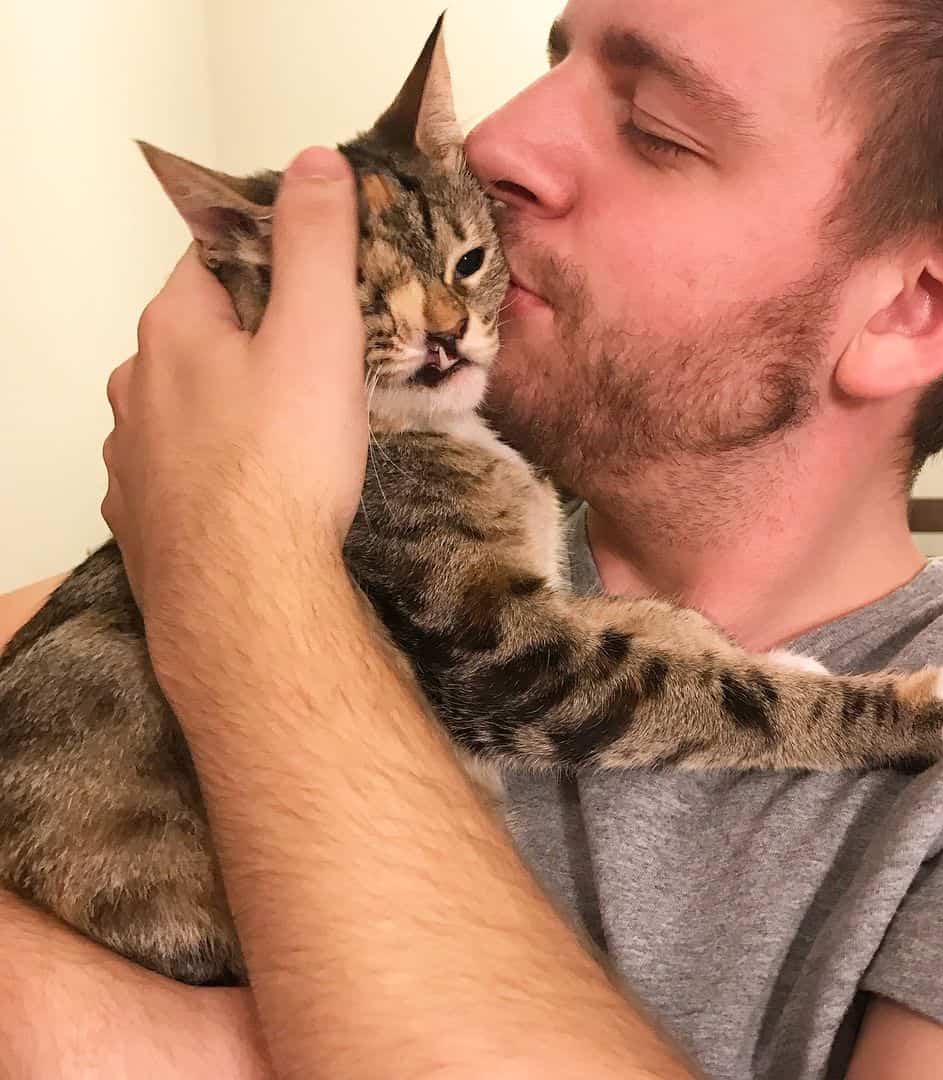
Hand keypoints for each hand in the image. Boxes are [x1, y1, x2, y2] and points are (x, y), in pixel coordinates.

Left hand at [102, 146, 365, 621]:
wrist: (246, 597)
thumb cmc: (285, 462)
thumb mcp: (318, 335)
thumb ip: (316, 243)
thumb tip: (315, 161)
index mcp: (174, 328)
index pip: (214, 254)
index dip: (271, 252)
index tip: (322, 276)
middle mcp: (136, 384)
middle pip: (200, 332)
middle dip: (256, 334)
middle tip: (323, 361)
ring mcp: (130, 456)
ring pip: (186, 404)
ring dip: (231, 403)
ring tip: (293, 433)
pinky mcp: (141, 516)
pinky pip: (177, 468)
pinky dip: (212, 464)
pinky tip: (250, 489)